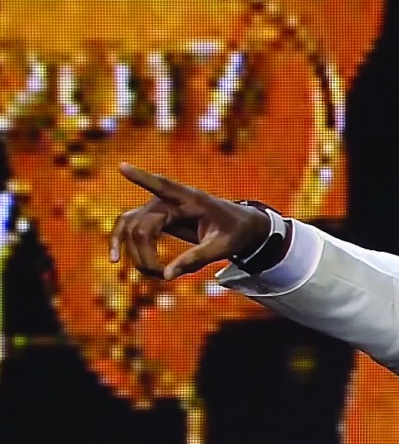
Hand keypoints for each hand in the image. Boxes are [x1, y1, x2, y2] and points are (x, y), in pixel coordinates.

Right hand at [110, 163, 270, 279]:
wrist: (238, 225)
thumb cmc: (233, 232)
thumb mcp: (221, 248)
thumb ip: (196, 259)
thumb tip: (167, 276)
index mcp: (192, 200)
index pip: (163, 186)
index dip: (141, 178)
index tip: (122, 166)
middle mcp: (170, 200)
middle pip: (142, 226)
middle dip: (145, 255)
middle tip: (161, 276)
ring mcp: (158, 207)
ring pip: (131, 227)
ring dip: (133, 251)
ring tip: (149, 273)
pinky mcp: (154, 216)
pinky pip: (130, 226)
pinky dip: (122, 241)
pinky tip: (114, 259)